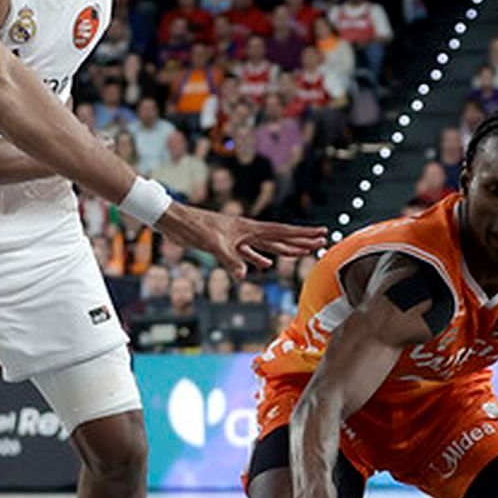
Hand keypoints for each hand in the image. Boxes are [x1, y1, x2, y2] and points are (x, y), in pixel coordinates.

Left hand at [159, 204, 326, 278]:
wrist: (175, 222)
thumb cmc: (194, 228)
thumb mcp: (213, 245)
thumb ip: (230, 260)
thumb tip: (245, 275)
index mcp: (248, 228)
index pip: (281, 231)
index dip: (302, 234)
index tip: (321, 234)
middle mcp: (247, 231)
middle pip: (280, 237)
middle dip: (301, 241)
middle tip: (321, 242)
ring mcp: (237, 237)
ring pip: (267, 245)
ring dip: (284, 250)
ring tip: (300, 253)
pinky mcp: (226, 244)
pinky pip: (248, 253)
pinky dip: (257, 259)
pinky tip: (264, 265)